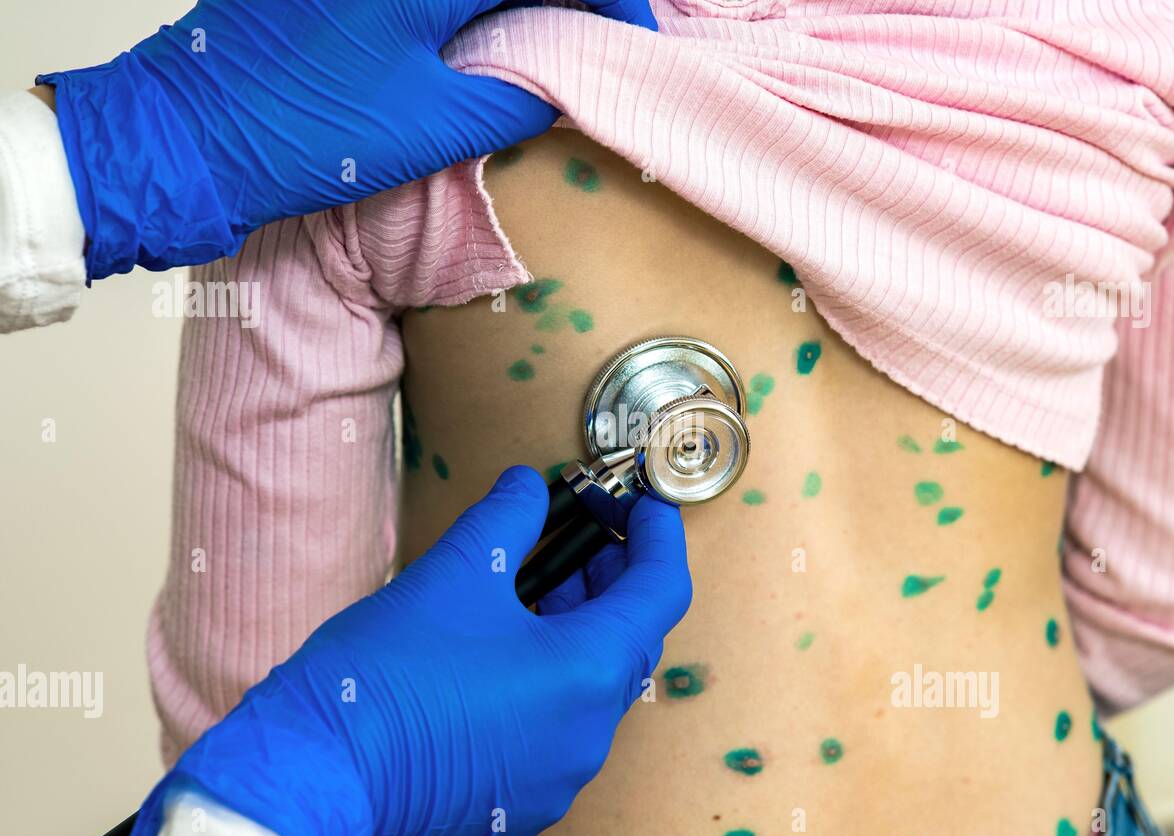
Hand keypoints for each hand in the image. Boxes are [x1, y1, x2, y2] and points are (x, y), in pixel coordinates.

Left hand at [35, 0, 655, 278]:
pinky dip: (475, 4)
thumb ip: (515, 97)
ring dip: (522, 2)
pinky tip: (493, 30)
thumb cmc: (307, 137)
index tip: (635, 35)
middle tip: (602, 31)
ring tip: (557, 34)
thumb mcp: (432, 127)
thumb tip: (565, 84)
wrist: (189, 134)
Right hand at [121, 466, 691, 835]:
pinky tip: (504, 655)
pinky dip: (545, 687)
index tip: (646, 509)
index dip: (658, 540)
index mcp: (587, 675)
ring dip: (575, 634)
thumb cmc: (382, 682)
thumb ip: (507, 520)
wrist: (314, 779)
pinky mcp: (517, 806)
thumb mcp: (454, 573)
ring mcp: (555, 779)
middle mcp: (586, 736)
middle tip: (585, 537)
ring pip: (589, 692)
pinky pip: (552, 735)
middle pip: (627, 643)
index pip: (661, 593)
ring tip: (538, 588)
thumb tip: (527, 488)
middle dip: (611, 582)